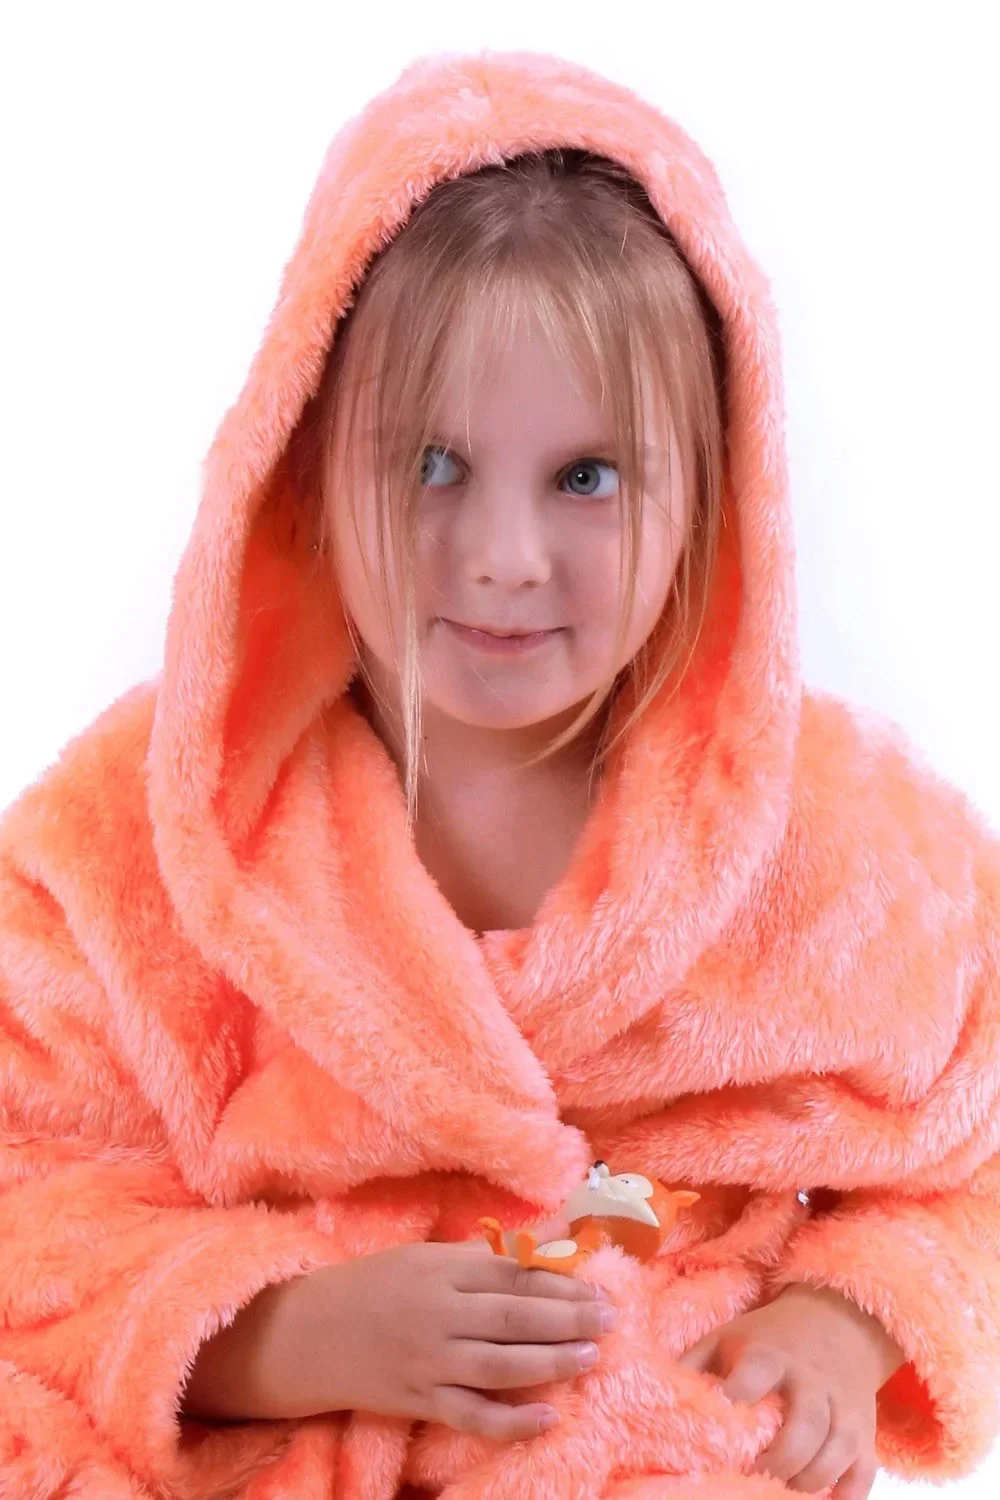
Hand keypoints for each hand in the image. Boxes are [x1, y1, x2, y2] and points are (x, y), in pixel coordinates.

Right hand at [182, 1218, 616, 1443]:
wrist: (306, 1333)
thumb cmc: (373, 1286)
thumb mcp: (423, 1256)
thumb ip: (481, 1257)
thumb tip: (544, 1243)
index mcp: (439, 1269)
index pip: (511, 1273)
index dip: (559, 1279)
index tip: (599, 1283)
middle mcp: (437, 1313)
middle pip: (513, 1316)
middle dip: (568, 1318)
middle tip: (610, 1318)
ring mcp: (428, 1361)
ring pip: (500, 1364)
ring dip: (551, 1362)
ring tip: (591, 1357)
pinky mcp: (418, 1400)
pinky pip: (470, 1414)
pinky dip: (510, 1421)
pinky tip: (546, 1418)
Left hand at [677, 1284, 905, 1497]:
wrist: (838, 1321)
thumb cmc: (769, 1336)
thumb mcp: (727, 1337)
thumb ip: (693, 1365)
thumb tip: (656, 1400)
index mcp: (771, 1353)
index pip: (757, 1373)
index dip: (739, 1397)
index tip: (722, 1422)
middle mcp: (811, 1381)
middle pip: (804, 1426)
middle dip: (779, 1461)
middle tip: (753, 1477)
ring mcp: (843, 1407)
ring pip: (836, 1451)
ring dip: (809, 1481)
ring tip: (781, 1493)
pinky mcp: (864, 1431)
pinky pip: (864, 1472)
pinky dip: (848, 1497)